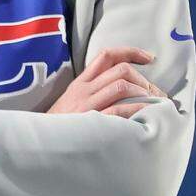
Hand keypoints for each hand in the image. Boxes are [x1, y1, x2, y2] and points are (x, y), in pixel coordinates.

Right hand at [47, 47, 167, 117]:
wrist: (40, 143)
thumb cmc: (60, 126)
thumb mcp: (71, 102)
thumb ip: (92, 92)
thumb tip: (125, 90)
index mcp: (81, 82)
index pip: (107, 55)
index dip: (131, 52)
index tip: (149, 57)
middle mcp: (84, 89)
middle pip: (120, 69)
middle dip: (143, 79)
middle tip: (155, 92)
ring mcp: (87, 105)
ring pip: (121, 86)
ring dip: (143, 93)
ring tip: (153, 104)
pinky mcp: (91, 122)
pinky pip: (119, 110)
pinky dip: (137, 109)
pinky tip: (147, 114)